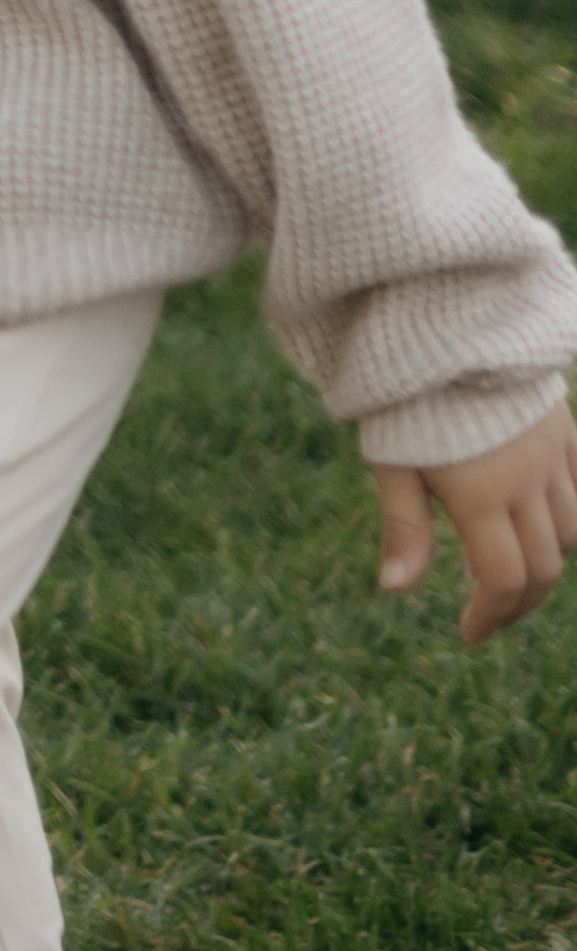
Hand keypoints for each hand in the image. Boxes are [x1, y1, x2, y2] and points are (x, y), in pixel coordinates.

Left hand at [378, 401, 576, 642]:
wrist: (446, 316)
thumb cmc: (406, 391)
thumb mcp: (391, 457)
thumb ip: (403, 526)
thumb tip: (395, 590)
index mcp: (482, 493)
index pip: (504, 579)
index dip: (490, 616)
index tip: (468, 633)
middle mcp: (527, 479)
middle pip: (544, 566)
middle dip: (519, 601)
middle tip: (488, 613)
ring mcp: (552, 453)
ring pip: (571, 531)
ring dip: (546, 561)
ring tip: (512, 571)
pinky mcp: (564, 428)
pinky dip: (569, 518)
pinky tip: (543, 524)